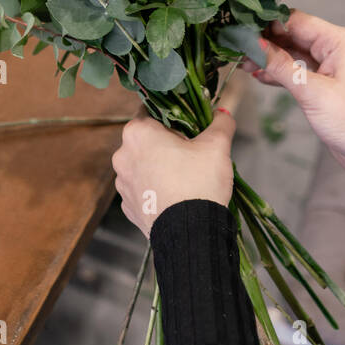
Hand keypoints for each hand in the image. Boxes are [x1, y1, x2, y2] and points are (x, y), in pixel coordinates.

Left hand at [111, 111, 235, 238]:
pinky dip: (156, 189)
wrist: (190, 233)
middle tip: (192, 153)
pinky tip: (176, 195)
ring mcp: (123, 183)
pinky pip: (143, 190)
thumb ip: (220, 123)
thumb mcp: (216, 146)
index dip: (173, 117)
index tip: (189, 127)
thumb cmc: (199, 182)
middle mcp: (122, 155)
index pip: (152, 111)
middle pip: (146, 140)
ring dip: (160, 167)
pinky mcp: (129, 207)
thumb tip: (222, 113)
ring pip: (143, 166)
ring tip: (186, 177)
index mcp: (138, 132)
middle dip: (167, 143)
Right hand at [243, 10, 344, 185]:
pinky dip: (277, 72)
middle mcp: (333, 47)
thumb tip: (253, 45)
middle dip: (264, 40)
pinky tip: (257, 75)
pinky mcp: (322, 84)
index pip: (295, 21)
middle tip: (235, 47)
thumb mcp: (313, 92)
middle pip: (291, 34)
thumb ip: (281, 67)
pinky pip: (295, 70)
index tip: (240, 29)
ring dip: (268, 57)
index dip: (266, 23)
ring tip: (241, 62)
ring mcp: (328, 66)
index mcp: (338, 41)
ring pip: (291, 53)